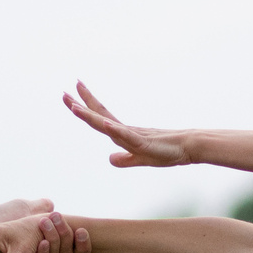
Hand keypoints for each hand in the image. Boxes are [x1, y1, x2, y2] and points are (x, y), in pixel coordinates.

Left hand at [65, 83, 193, 167]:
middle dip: (80, 105)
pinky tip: (103, 123)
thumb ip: (125, 159)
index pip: (99, 119)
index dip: (84, 110)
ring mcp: (133, 136)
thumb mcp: (141, 159)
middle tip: (63, 93)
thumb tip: (110, 159)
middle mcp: (125, 131)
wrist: (189, 147)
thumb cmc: (168, 151)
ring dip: (90, 116)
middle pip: (98, 117)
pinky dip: (114, 129)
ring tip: (74, 106)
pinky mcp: (142, 143)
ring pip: (107, 124)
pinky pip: (126, 135)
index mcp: (123, 134)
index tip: (70, 98)